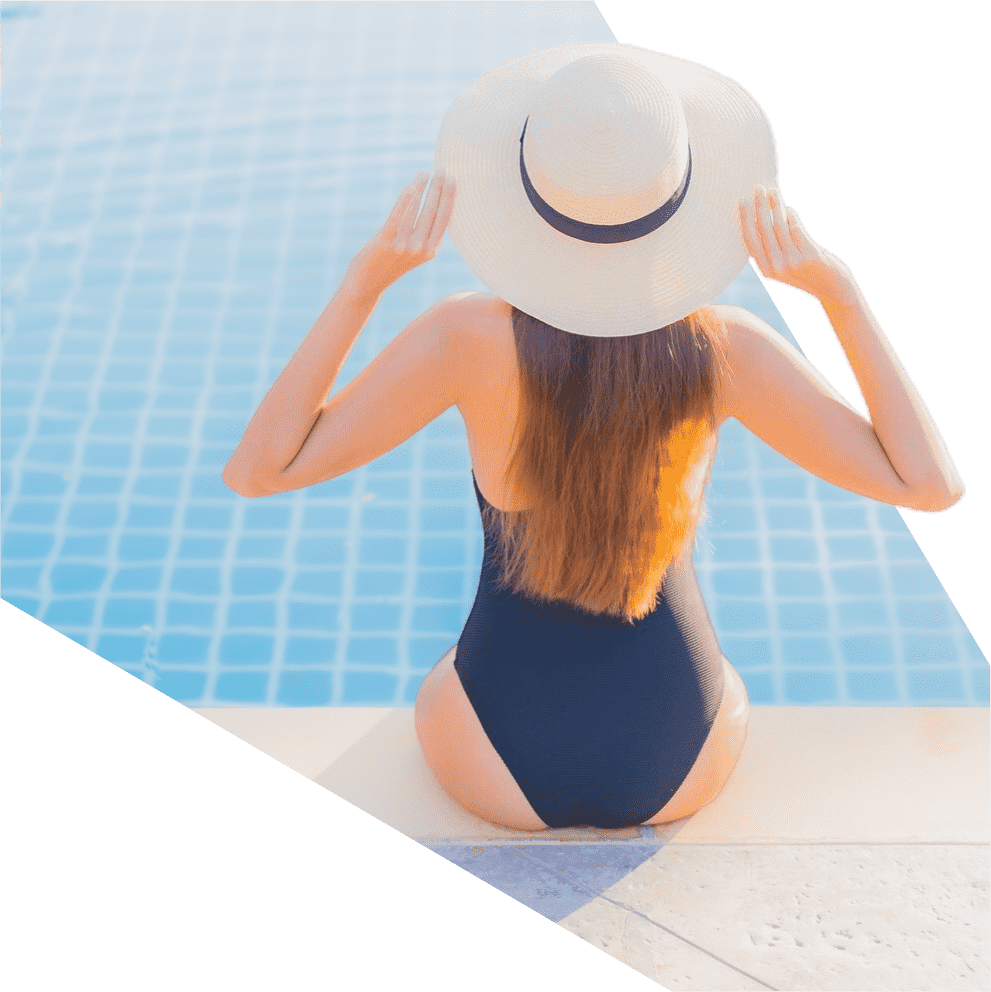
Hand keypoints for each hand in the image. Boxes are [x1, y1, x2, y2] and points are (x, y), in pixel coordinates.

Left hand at [346, 170, 455, 295]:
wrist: (366, 285)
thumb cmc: (389, 264)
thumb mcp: (412, 253)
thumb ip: (422, 234)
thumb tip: (430, 204)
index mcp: (430, 251)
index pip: (443, 220)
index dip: (449, 199)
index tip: (453, 180)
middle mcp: (419, 249)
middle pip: (432, 213)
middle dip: (438, 189)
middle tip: (442, 170)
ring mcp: (402, 246)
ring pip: (415, 211)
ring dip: (421, 189)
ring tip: (425, 173)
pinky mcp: (384, 242)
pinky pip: (396, 217)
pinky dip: (404, 201)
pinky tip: (410, 187)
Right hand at [739, 185, 853, 303]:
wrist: (832, 288)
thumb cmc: (808, 273)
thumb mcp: (785, 265)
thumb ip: (774, 247)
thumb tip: (765, 216)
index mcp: (766, 270)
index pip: (751, 241)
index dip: (745, 220)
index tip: (742, 201)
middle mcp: (776, 267)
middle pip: (763, 230)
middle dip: (759, 207)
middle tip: (758, 189)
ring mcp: (792, 262)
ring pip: (780, 226)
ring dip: (776, 205)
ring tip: (774, 192)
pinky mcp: (808, 256)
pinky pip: (796, 229)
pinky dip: (792, 216)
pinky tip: (789, 209)